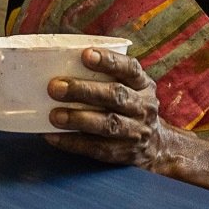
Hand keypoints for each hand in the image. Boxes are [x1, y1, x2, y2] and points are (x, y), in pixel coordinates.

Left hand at [45, 47, 171, 168]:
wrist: (154, 146)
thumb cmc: (129, 108)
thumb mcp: (130, 87)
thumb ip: (106, 76)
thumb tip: (60, 63)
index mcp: (142, 85)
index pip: (129, 68)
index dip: (109, 61)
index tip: (85, 55)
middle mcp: (142, 107)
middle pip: (116, 96)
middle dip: (84, 90)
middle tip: (56, 87)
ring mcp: (135, 132)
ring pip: (108, 124)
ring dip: (78, 119)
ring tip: (55, 115)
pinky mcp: (123, 153)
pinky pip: (96, 148)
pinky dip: (72, 142)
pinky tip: (53, 136)